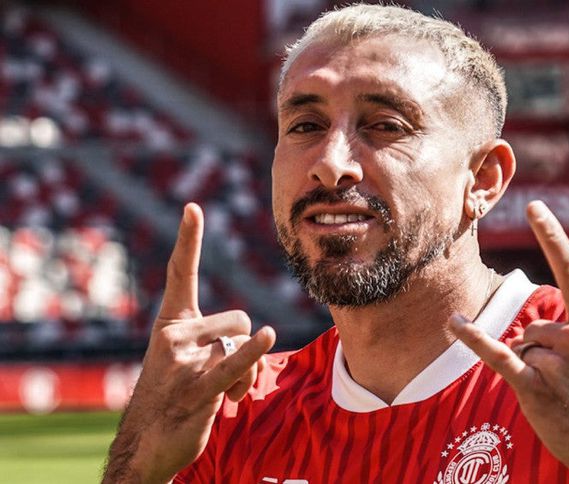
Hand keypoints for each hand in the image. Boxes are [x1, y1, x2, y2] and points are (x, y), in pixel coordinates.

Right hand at [103, 203, 275, 483]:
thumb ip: (221, 341)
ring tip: (224, 396)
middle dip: (243, 346)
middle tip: (224, 376)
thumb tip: (258, 340)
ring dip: (247, 373)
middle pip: (238, 321)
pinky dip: (252, 354)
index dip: (189, 239)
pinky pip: (232, 364)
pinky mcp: (196, 388)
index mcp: (171, 322)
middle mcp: (174, 335)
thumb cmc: (176, 395)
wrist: (147, 442)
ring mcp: (183, 361)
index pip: (182, 273)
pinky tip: (267, 336)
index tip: (193, 207)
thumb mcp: (194, 359)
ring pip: (242, 347)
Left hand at [449, 201, 568, 483]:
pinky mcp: (536, 387)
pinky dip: (474, 338)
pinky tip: (455, 323)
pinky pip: (498, 355)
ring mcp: (558, 362)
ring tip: (562, 396)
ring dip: (533, 371)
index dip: (553, 236)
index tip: (535, 206)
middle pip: (534, 326)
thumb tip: (532, 331)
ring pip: (522, 348)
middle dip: (540, 353)